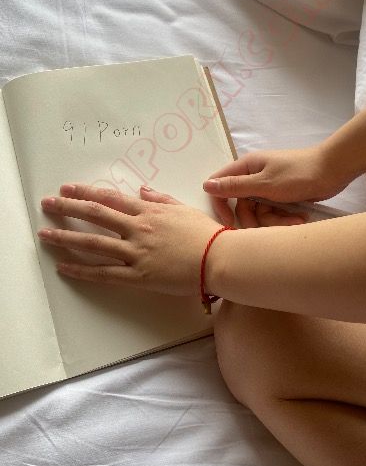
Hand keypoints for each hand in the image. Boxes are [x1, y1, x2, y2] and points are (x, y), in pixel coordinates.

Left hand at [37, 183, 228, 295]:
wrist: (220, 259)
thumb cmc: (207, 234)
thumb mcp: (184, 210)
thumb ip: (160, 199)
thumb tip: (142, 190)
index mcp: (149, 212)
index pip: (110, 199)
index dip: (86, 192)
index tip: (68, 188)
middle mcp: (138, 229)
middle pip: (95, 215)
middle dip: (68, 208)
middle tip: (47, 204)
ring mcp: (136, 253)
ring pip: (94, 243)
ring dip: (66, 238)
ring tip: (45, 235)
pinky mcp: (138, 276)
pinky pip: (104, 274)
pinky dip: (82, 270)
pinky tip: (63, 267)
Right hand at [203, 144, 348, 227]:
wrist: (334, 171)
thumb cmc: (297, 174)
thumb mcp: (264, 183)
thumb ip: (235, 186)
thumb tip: (205, 185)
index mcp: (246, 167)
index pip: (221, 187)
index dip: (222, 206)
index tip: (229, 223)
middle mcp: (254, 177)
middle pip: (242, 206)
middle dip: (258, 220)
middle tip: (273, 224)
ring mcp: (269, 188)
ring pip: (260, 213)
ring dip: (276, 221)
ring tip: (296, 220)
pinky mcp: (282, 197)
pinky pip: (275, 214)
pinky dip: (286, 218)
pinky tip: (300, 218)